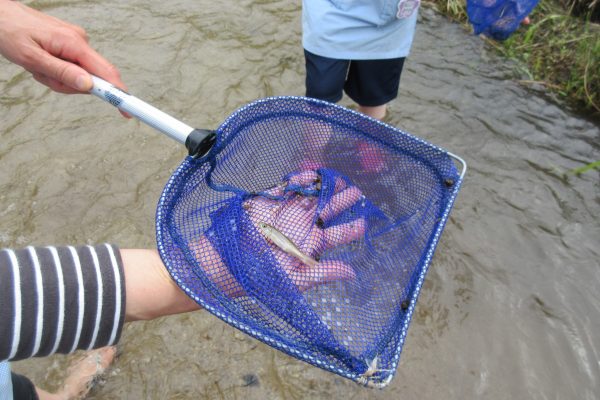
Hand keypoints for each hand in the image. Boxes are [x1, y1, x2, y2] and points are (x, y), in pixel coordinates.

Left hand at [0, 1, 125, 93]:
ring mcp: (76, 41)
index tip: (128, 110)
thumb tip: (90, 87)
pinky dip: (57, 70)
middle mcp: (80, 40)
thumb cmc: (9, 31)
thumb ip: (62, 73)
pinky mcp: (70, 44)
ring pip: (79, 75)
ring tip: (37, 67)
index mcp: (74, 43)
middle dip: (68, 85)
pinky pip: (72, 67)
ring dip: (58, 78)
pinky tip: (41, 62)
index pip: (106, 73)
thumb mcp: (32, 58)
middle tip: (43, 77)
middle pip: (91, 78)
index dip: (118, 93)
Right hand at [195, 170, 365, 296]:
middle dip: (343, 201)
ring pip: (312, 197)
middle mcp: (300, 228)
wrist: (223, 264)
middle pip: (328, 211)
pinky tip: (313, 174)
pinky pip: (288, 188)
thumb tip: (352, 273)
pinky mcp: (269, 202)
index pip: (336, 235)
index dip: (351, 228)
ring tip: (341, 178)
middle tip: (358, 192)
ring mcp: (285, 213)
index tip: (365, 221)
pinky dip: (300, 180)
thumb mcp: (295, 280)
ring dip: (326, 187)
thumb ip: (323, 274)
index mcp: (309, 246)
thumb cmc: (259, 276)